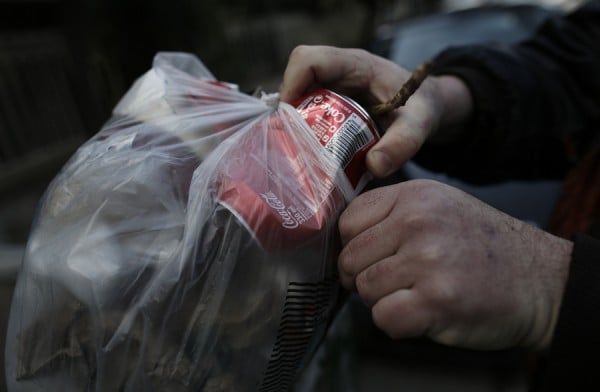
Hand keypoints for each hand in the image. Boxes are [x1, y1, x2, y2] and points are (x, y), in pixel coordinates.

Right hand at [279, 45, 472, 176]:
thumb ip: (403, 143)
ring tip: (297, 151)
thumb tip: (374, 166)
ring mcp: (330, 87)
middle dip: (287, 111)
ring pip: (296, 97)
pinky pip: (305, 111)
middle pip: (295, 80)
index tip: (289, 119)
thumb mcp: (420, 123)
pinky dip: (302, 131)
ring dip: (292, 123)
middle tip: (291, 143)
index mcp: (355, 64)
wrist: (428, 106)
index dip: (291, 84)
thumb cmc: (423, 106)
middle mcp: (337, 72)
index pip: (309, 60)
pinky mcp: (329, 103)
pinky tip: (309, 153)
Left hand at [337, 179, 572, 350]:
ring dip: (384, 301)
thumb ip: (391, 216)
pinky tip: (423, 314)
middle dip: (364, 278)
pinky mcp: (437, 299)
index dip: (352, 247)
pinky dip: (397, 324)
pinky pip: (383, 318)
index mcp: (414, 196)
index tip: (369, 260)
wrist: (539, 280)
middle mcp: (418, 221)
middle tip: (394, 283)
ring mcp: (427, 260)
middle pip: (350, 258)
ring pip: (365, 290)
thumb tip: (343, 242)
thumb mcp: (438, 207)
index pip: (348, 221)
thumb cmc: (482, 249)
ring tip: (416, 295)